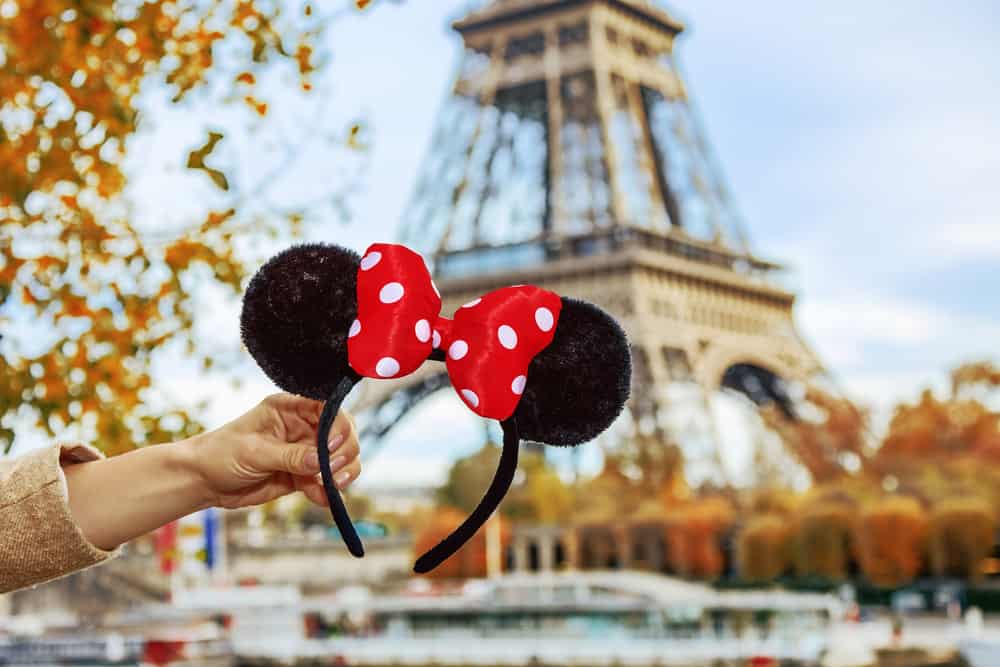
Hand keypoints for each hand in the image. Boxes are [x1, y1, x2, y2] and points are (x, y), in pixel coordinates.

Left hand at [185, 393, 360, 509]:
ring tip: (334, 485)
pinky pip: (325, 482)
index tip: (334, 445)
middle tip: (333, 471)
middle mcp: (303, 427)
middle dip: (345, 451)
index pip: (327, 408)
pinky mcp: (302, 476)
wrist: (204, 482)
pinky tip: (324, 499)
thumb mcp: (254, 451)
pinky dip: (329, 492)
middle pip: (342, 433)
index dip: (338, 424)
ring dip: (344, 472)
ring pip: (340, 459)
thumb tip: (321, 461)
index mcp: (290, 408)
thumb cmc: (221, 454)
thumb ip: (290, 456)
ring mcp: (305, 452)